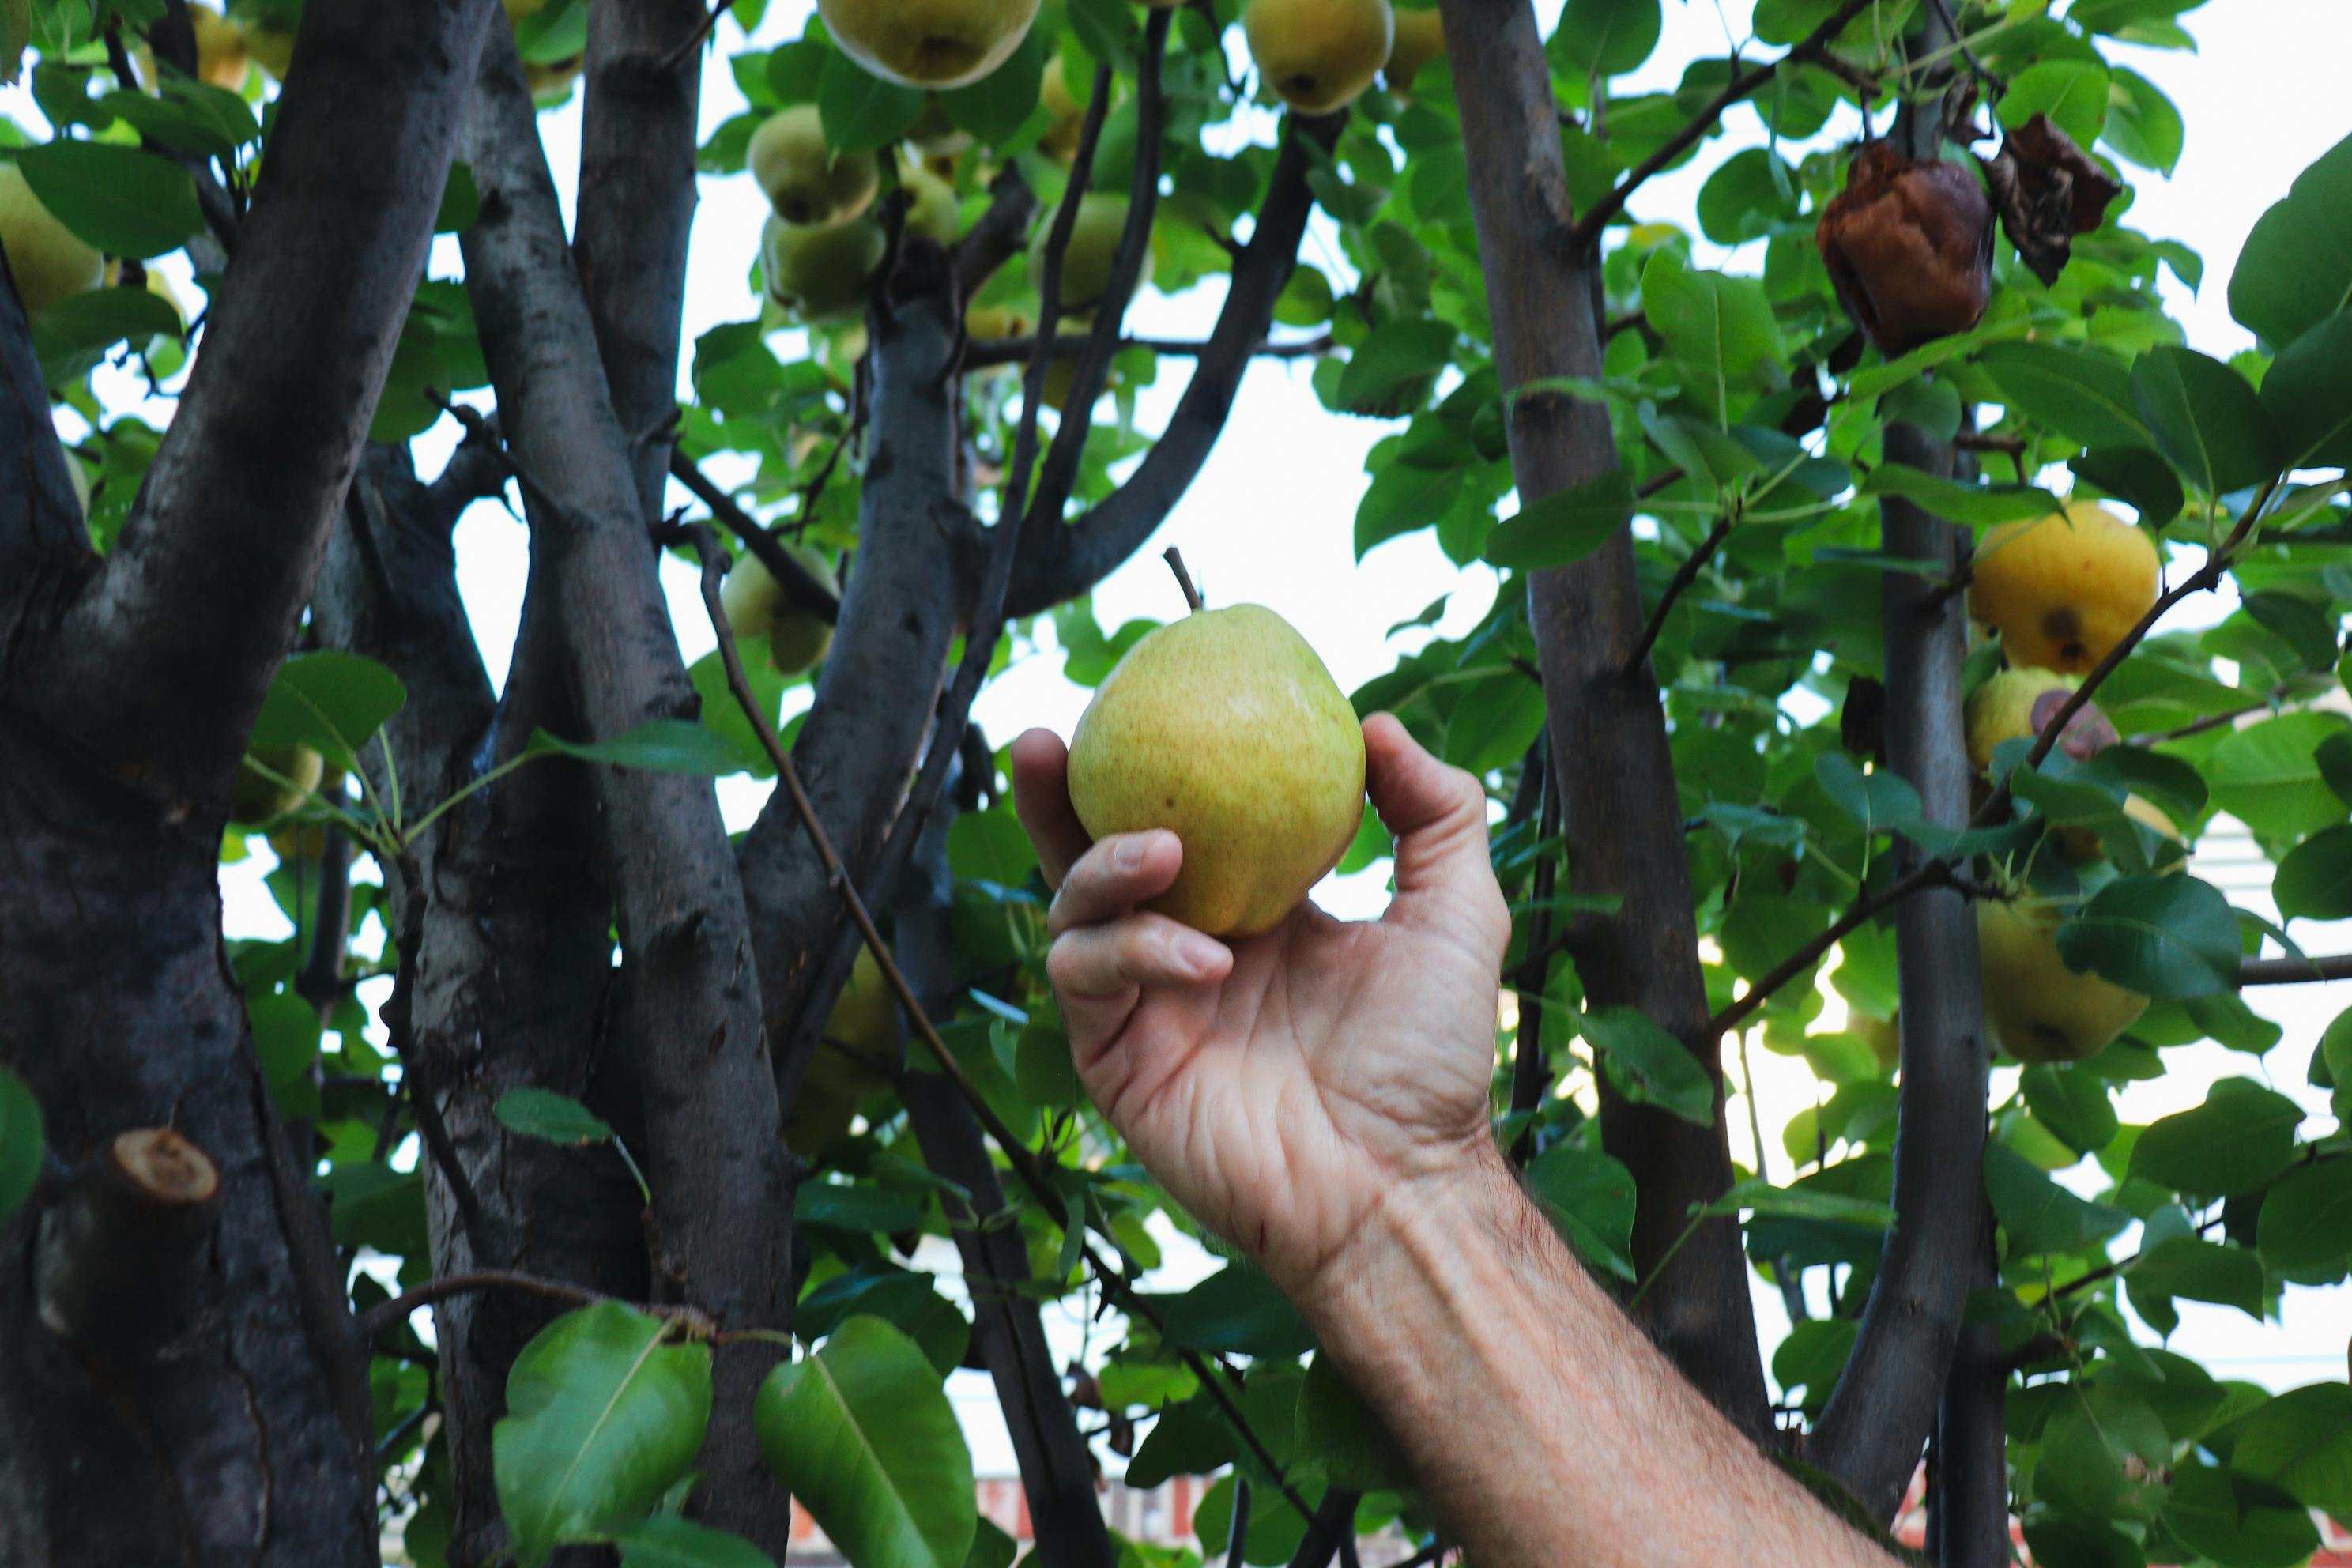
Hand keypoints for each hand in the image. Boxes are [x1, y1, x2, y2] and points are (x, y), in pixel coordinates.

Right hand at [1010, 714, 1511, 1297]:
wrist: (1401, 1181)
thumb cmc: (1432, 1060)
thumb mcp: (1457, 914)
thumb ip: (1437, 812)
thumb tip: (1374, 722)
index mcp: (1253, 913)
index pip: (1179, 822)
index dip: (1148, 767)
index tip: (1144, 696)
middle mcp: (1186, 951)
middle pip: (1091, 857)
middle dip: (1055, 798)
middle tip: (1045, 741)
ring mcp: (1146, 1007)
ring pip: (1071, 913)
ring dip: (1104, 867)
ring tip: (1166, 852)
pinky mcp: (1118, 1062)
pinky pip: (1087, 982)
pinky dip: (1132, 951)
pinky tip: (1205, 960)